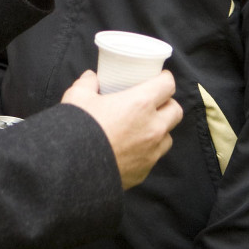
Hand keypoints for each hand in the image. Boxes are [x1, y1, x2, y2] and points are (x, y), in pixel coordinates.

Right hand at [60, 70, 181, 189]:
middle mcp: (152, 127)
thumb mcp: (77, 97)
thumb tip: (90, 78)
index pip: (168, 85)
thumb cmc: (78, 129)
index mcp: (140, 104)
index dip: (165, 79)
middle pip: (175, 111)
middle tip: (153, 102)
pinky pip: (153, 157)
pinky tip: (131, 148)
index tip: (159, 78)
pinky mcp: (144, 171)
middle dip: (167, 104)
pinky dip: (147, 150)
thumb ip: (87, 83)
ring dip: (160, 129)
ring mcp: (150, 152)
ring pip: (168, 136)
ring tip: (143, 127)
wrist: (72, 169)